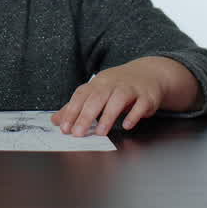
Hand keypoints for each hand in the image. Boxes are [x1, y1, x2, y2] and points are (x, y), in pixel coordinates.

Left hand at [51, 56, 198, 135]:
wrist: (149, 74)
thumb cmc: (118, 86)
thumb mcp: (97, 92)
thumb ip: (77, 107)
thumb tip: (56, 120)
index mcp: (98, 83)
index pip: (82, 95)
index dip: (72, 110)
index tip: (64, 127)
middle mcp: (113, 84)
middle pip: (98, 97)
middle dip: (86, 115)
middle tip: (78, 133)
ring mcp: (131, 89)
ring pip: (118, 100)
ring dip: (108, 116)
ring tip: (100, 132)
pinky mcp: (146, 96)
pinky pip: (140, 105)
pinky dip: (133, 115)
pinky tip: (126, 125)